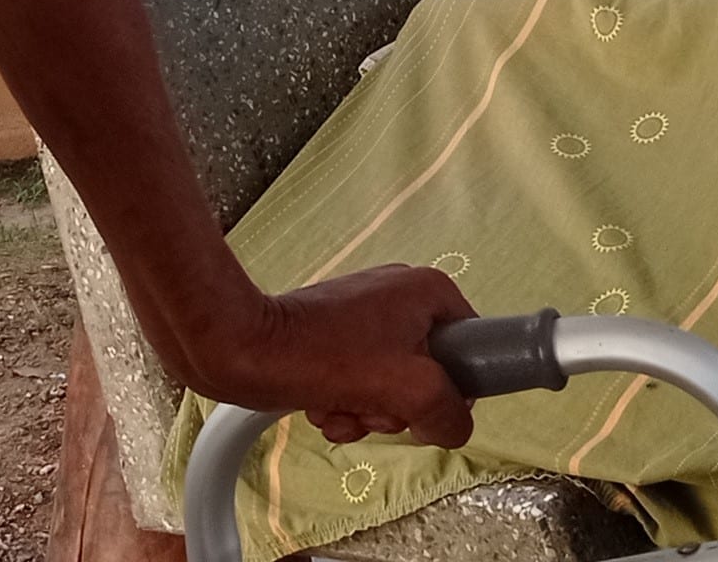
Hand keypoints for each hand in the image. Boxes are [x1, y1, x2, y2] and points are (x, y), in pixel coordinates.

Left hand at [167, 265, 479, 448]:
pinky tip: (322, 407)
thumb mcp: (411, 389)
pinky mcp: (334, 337)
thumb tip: (453, 427)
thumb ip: (451, 413)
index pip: (473, 349)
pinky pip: (359, 383)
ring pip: (391, 386)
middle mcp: (400, 296)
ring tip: (342, 407)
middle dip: (400, 407)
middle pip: (429, 375)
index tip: (425, 404)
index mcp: (428, 291)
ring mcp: (364, 316)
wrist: (244, 351)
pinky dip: (344, 405)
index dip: (455, 387)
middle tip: (376, 408)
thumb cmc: (324, 358)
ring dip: (369, 413)